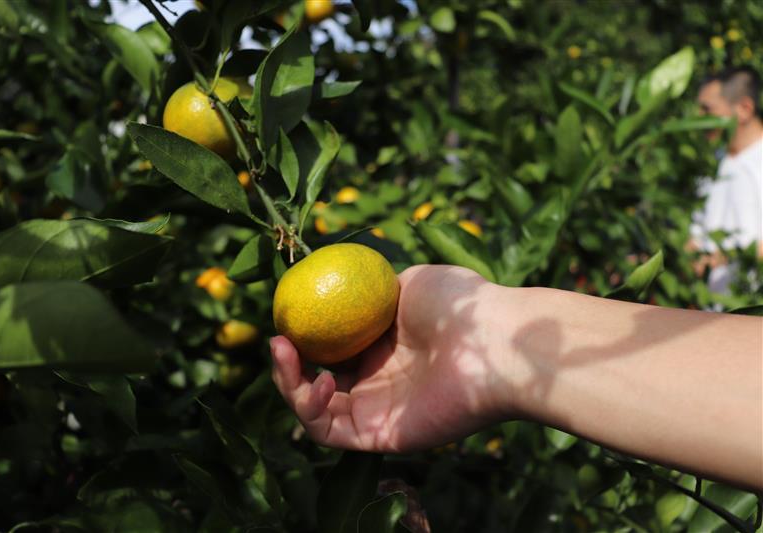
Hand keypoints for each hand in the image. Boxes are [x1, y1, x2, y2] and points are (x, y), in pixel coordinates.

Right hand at [270, 265, 513, 451]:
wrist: (497, 341)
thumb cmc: (461, 305)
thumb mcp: (410, 280)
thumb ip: (376, 286)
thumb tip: (348, 281)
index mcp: (384, 348)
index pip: (331, 350)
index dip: (303, 337)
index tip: (286, 317)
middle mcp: (378, 382)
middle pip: (316, 382)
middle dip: (287, 363)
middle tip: (277, 339)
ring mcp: (379, 411)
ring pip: (315, 410)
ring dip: (288, 384)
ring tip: (285, 353)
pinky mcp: (382, 436)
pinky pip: (330, 430)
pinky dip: (309, 409)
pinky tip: (315, 380)